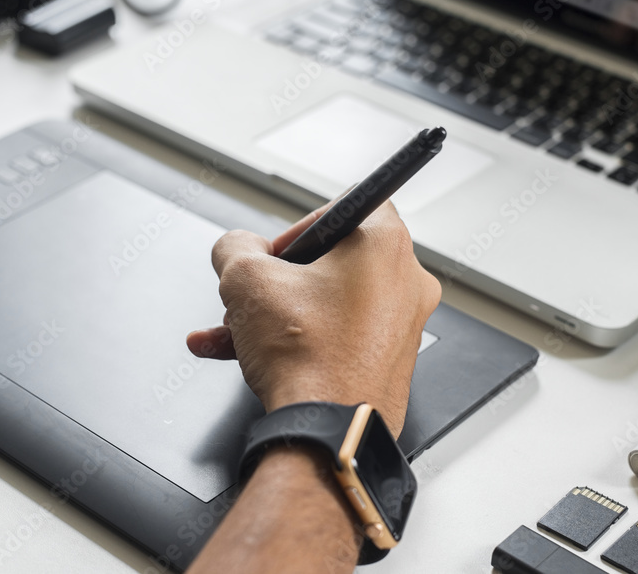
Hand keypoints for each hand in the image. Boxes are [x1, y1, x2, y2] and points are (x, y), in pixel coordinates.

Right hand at [187, 201, 440, 435]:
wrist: (329, 433)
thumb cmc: (308, 358)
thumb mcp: (246, 279)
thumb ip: (233, 246)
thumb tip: (235, 248)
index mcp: (384, 244)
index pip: (345, 205)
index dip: (299, 225)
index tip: (275, 252)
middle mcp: (405, 281)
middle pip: (330, 260)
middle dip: (278, 278)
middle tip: (252, 295)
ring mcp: (401, 325)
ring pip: (325, 303)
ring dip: (275, 313)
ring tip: (232, 330)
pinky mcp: (388, 361)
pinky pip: (336, 335)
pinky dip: (296, 339)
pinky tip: (245, 353)